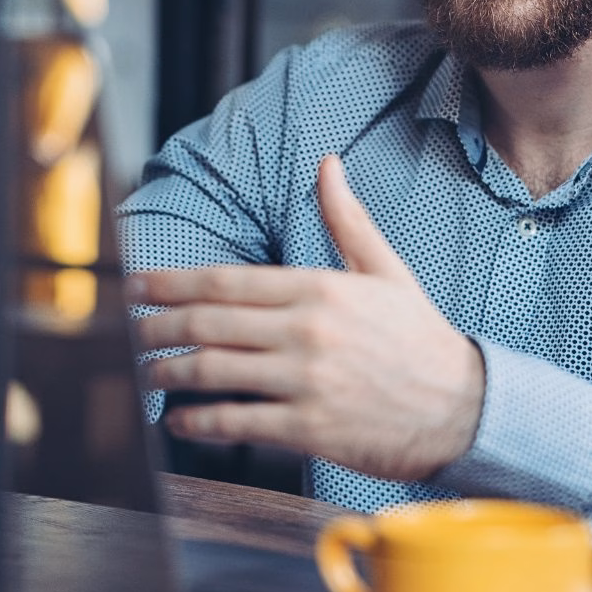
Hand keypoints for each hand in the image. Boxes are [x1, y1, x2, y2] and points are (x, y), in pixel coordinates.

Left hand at [129, 154, 485, 481]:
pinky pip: (238, 421)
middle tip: (129, 331)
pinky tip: (181, 420)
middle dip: (157, 326)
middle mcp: (306, 331)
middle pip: (208, 323)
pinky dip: (200, 421)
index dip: (173, 281)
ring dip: (169, 373)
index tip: (138, 284)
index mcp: (319, 288)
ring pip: (214, 372)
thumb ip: (347, 219)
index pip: (227, 280)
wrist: (462, 409)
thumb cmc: (420, 339)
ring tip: (147, 374)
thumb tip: (329, 164)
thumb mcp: (386, 270)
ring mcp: (305, 381)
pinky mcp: (309, 427)